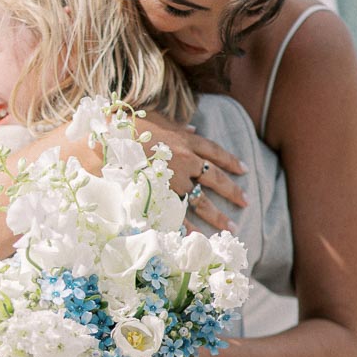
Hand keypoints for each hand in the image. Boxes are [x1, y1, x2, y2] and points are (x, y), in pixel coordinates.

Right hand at [140, 113, 246, 231]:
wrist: (110, 145)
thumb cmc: (129, 128)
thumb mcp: (157, 118)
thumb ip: (177, 125)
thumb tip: (192, 127)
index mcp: (186, 141)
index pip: (215, 151)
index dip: (231, 161)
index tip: (244, 170)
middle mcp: (186, 161)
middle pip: (216, 178)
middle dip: (232, 191)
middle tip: (246, 202)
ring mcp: (175, 181)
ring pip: (203, 201)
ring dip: (218, 216)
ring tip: (232, 227)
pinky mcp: (162, 197)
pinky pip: (180, 216)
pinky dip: (189, 228)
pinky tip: (200, 238)